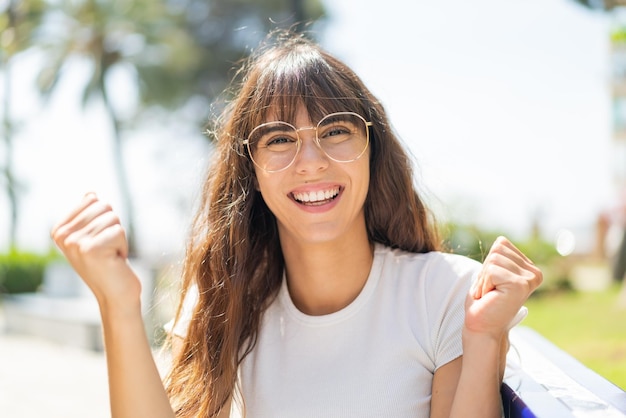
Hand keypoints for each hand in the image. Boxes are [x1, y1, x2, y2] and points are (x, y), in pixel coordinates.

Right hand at [50, 193, 140, 308]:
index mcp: (59, 230)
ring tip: (110, 256)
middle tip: (107, 249)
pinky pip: (119, 231)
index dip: (104, 219)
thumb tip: (90, 193)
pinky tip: (114, 261)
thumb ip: (89, 215)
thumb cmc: (108, 264)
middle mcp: (63, 236)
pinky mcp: (92, 249)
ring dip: (118, 238)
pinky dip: (123, 246)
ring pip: (113, 218)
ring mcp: (75, 243)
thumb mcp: (93, 237)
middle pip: (103, 206)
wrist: (116, 295)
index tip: (99, 240)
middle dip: (113, 227)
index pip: (92, 200)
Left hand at [464, 236, 542, 339]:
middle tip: (489, 290)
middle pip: (498, 249)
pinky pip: (491, 271)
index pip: (501, 244)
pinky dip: (484, 284)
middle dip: (485, 270)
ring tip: (490, 294)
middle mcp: (535, 272)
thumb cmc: (483, 302)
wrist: (481, 328)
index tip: (491, 283)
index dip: (488, 263)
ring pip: (494, 259)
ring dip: (484, 278)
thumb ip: (500, 256)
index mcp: (530, 268)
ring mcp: (530, 279)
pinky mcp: (521, 285)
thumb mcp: (491, 272)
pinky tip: (490, 298)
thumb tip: (501, 240)